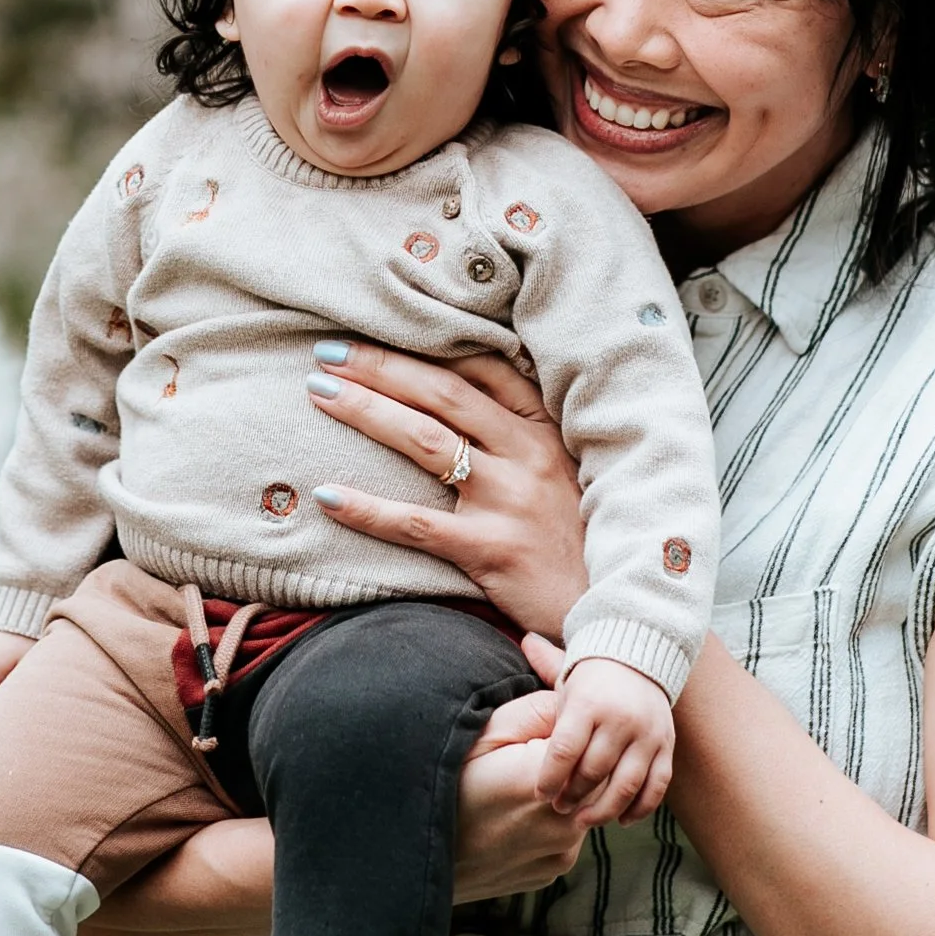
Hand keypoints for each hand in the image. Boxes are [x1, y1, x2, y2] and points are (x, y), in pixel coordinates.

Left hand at [305, 342, 589, 637]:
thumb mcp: (564, 472)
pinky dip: (367, 508)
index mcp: (543, 429)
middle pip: (442, 393)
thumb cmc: (578, 538)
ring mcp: (510, 500)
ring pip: (425, 441)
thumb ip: (519, 435)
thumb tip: (452, 395)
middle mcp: (527, 454)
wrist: (615, 606)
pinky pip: (417, 524)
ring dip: (366, 410)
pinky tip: (327, 495)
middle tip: (328, 351)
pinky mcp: (493, 550)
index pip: (480, 367)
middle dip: (380, 366)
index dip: (422, 345)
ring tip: (319, 391)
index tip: (373, 330)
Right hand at [450, 670, 594, 897]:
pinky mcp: (552, 871)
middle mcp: (565, 822)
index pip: (592, 738)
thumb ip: (537, 711)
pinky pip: (564, 834)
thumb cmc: (442, 786)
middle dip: (571, 759)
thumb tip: (573, 705)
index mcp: (549, 781)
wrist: (420, 857)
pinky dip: (548, 820)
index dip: (569, 726)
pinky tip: (511, 816)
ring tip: (513, 787)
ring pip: (581, 804)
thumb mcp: (481, 733)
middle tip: (523, 756)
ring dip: (563, 790)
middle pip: (592, 773)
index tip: (541, 728)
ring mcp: (561, 852)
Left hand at [536, 653, 674, 827]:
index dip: (550, 777)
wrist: (643, 660)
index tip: (541, 794)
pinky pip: (657, 786)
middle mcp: (620, 719)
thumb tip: (525, 642)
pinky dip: (640, 808)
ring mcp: (647, 735)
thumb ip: (544, 673)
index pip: (565, 749)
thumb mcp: (568, 676)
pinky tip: (622, 820)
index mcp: (589, 703)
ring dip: (603, 810)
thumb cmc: (593, 677)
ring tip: (584, 820)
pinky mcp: (667, 746)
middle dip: (573, 796)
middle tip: (559, 808)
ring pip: (626, 785)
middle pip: (594, 771)